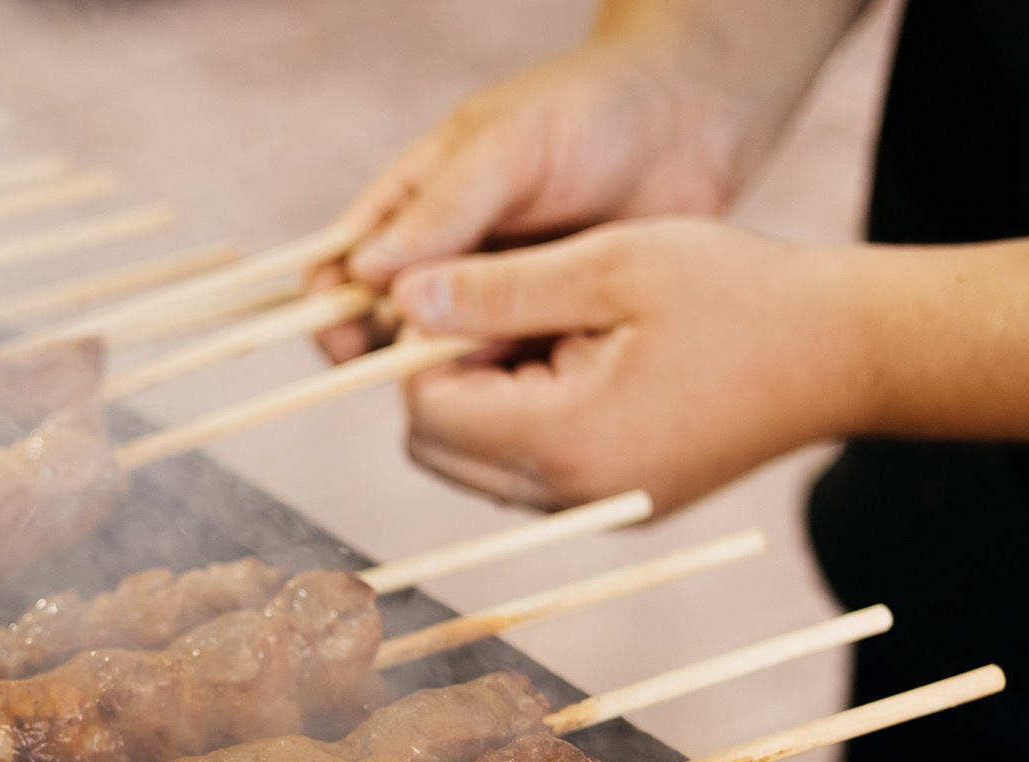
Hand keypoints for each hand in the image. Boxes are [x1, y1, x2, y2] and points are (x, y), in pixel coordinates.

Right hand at [315, 37, 756, 361]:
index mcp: (413, 206)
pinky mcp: (547, 325)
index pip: (341, 266)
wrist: (696, 121)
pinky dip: (512, 386)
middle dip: (391, 354)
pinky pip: (512, 372)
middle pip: (387, 325)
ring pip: (447, 357)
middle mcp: (444, 257)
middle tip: (419, 366)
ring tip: (488, 367)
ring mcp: (495, 296)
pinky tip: (533, 385)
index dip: (332, 308)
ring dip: (453, 375)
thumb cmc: (593, 109)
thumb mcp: (509, 144)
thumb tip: (364, 271)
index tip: (344, 337)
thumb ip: (443, 207)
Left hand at [391, 218, 867, 514]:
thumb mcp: (609, 265)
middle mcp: (569, 497)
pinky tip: (582, 361)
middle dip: (444, 377)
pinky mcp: (617, 505)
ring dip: (485, 397)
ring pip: (472, 463)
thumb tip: (402, 302)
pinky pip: (526, 472)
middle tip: (509, 307)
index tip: (474, 290)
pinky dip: (526, 418)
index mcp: (563, 443)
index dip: (425, 347)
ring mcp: (595, 509)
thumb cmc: (737, 293)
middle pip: (434, 446)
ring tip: (554, 329)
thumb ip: (497, 287)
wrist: (846, 351)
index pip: (423, 410)